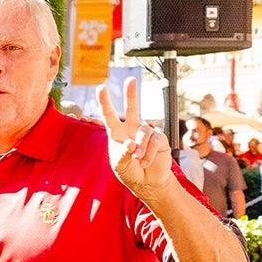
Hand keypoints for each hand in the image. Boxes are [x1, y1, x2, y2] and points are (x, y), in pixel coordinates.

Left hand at [98, 77, 173, 199]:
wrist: (147, 182)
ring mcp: (146, 133)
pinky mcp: (160, 139)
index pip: (109, 116)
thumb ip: (122, 155)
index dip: (105, 102)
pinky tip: (145, 162)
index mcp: (117, 133)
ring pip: (144, 132)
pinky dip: (149, 153)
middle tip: (130, 79)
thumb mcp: (119, 165)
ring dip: (140, 148)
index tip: (101, 87)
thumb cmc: (129, 171)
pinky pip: (154, 141)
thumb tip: (131, 144)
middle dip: (131, 94)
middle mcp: (131, 129)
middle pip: (132, 108)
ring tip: (138, 159)